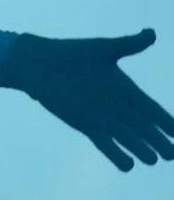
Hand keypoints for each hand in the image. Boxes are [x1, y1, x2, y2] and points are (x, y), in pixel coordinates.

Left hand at [0, 28, 173, 171]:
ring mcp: (102, 117)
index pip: (152, 109)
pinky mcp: (86, 126)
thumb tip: (152, 33)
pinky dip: (116, 154)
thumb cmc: (69, 53)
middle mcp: (117, 106)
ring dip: (140, 149)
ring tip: (153, 160)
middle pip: (144, 128)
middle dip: (159, 140)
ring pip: (127, 138)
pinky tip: (128, 166)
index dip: (166, 122)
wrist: (38, 65)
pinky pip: (105, 144)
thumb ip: (129, 45)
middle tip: (171, 154)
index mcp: (125, 89)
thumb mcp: (102, 49)